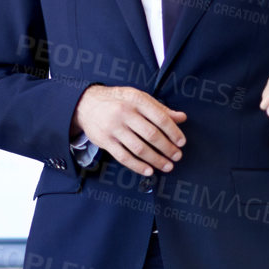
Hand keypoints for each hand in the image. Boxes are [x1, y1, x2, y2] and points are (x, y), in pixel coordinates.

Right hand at [71, 84, 185, 176]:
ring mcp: (114, 128)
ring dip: (156, 160)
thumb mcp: (138, 98)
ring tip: (167, 166)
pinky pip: (124, 157)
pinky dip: (137, 166)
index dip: (173, 132)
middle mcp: (125, 113)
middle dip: (167, 148)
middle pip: (151, 135)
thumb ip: (160, 109)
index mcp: (136, 100)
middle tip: (177, 156)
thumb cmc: (118, 100)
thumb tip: (182, 118)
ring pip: (139, 148)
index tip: (181, 142)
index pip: (160, 118)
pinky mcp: (105, 141)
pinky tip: (149, 170)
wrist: (86, 104)